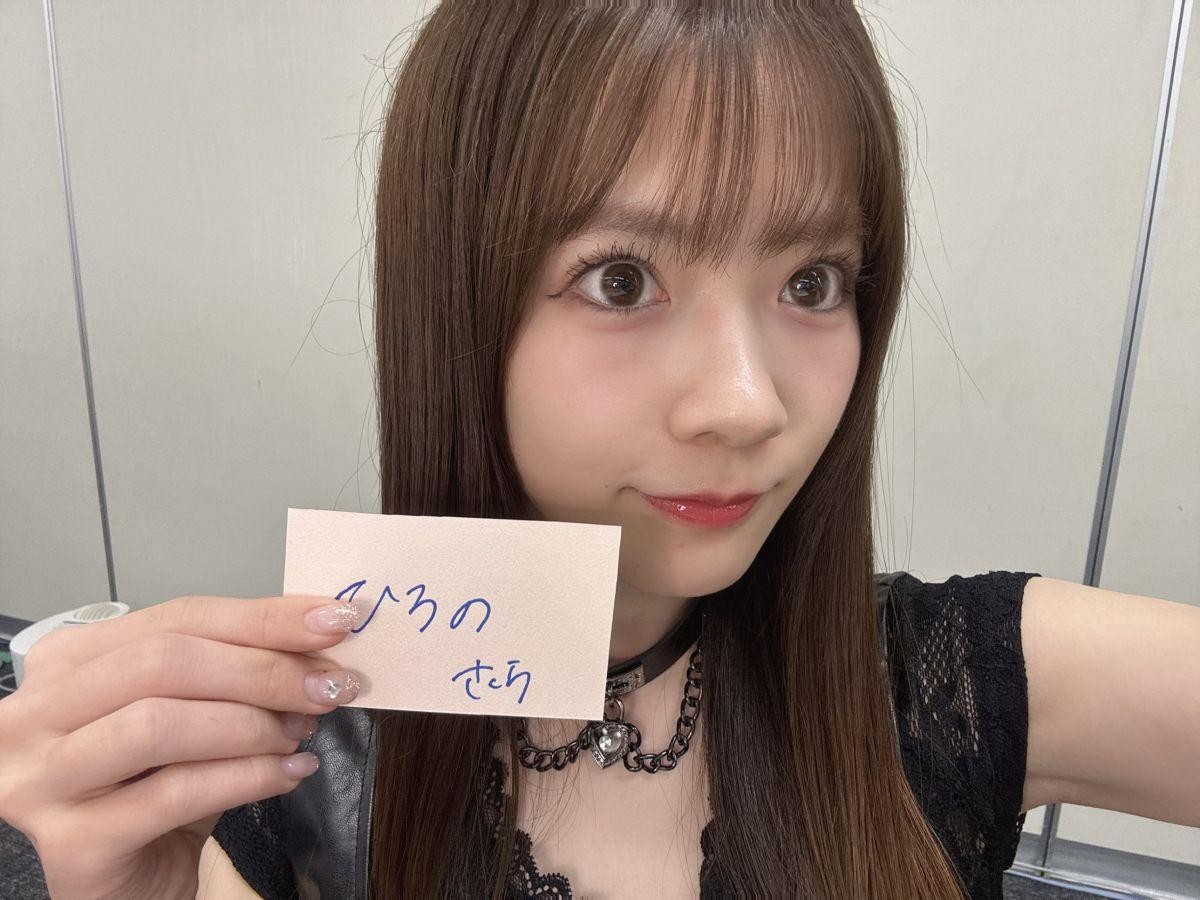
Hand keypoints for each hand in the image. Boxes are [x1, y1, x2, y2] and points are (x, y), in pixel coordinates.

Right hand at [0, 593, 365, 899]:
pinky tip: (291, 773)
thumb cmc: (160, 780)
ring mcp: (42, 781)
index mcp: (68, 661)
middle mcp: (35, 715)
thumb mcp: (197, 707)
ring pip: (159, 726)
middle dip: (263, 670)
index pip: (178, 617)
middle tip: (330, 685)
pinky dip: (248, 778)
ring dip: (251, 725)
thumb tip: (319, 630)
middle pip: (163, 663)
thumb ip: (237, 664)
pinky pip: (175, 795)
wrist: (134, 876)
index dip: (264, 617)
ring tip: (303, 732)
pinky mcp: (71, 846)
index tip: (335, 621)